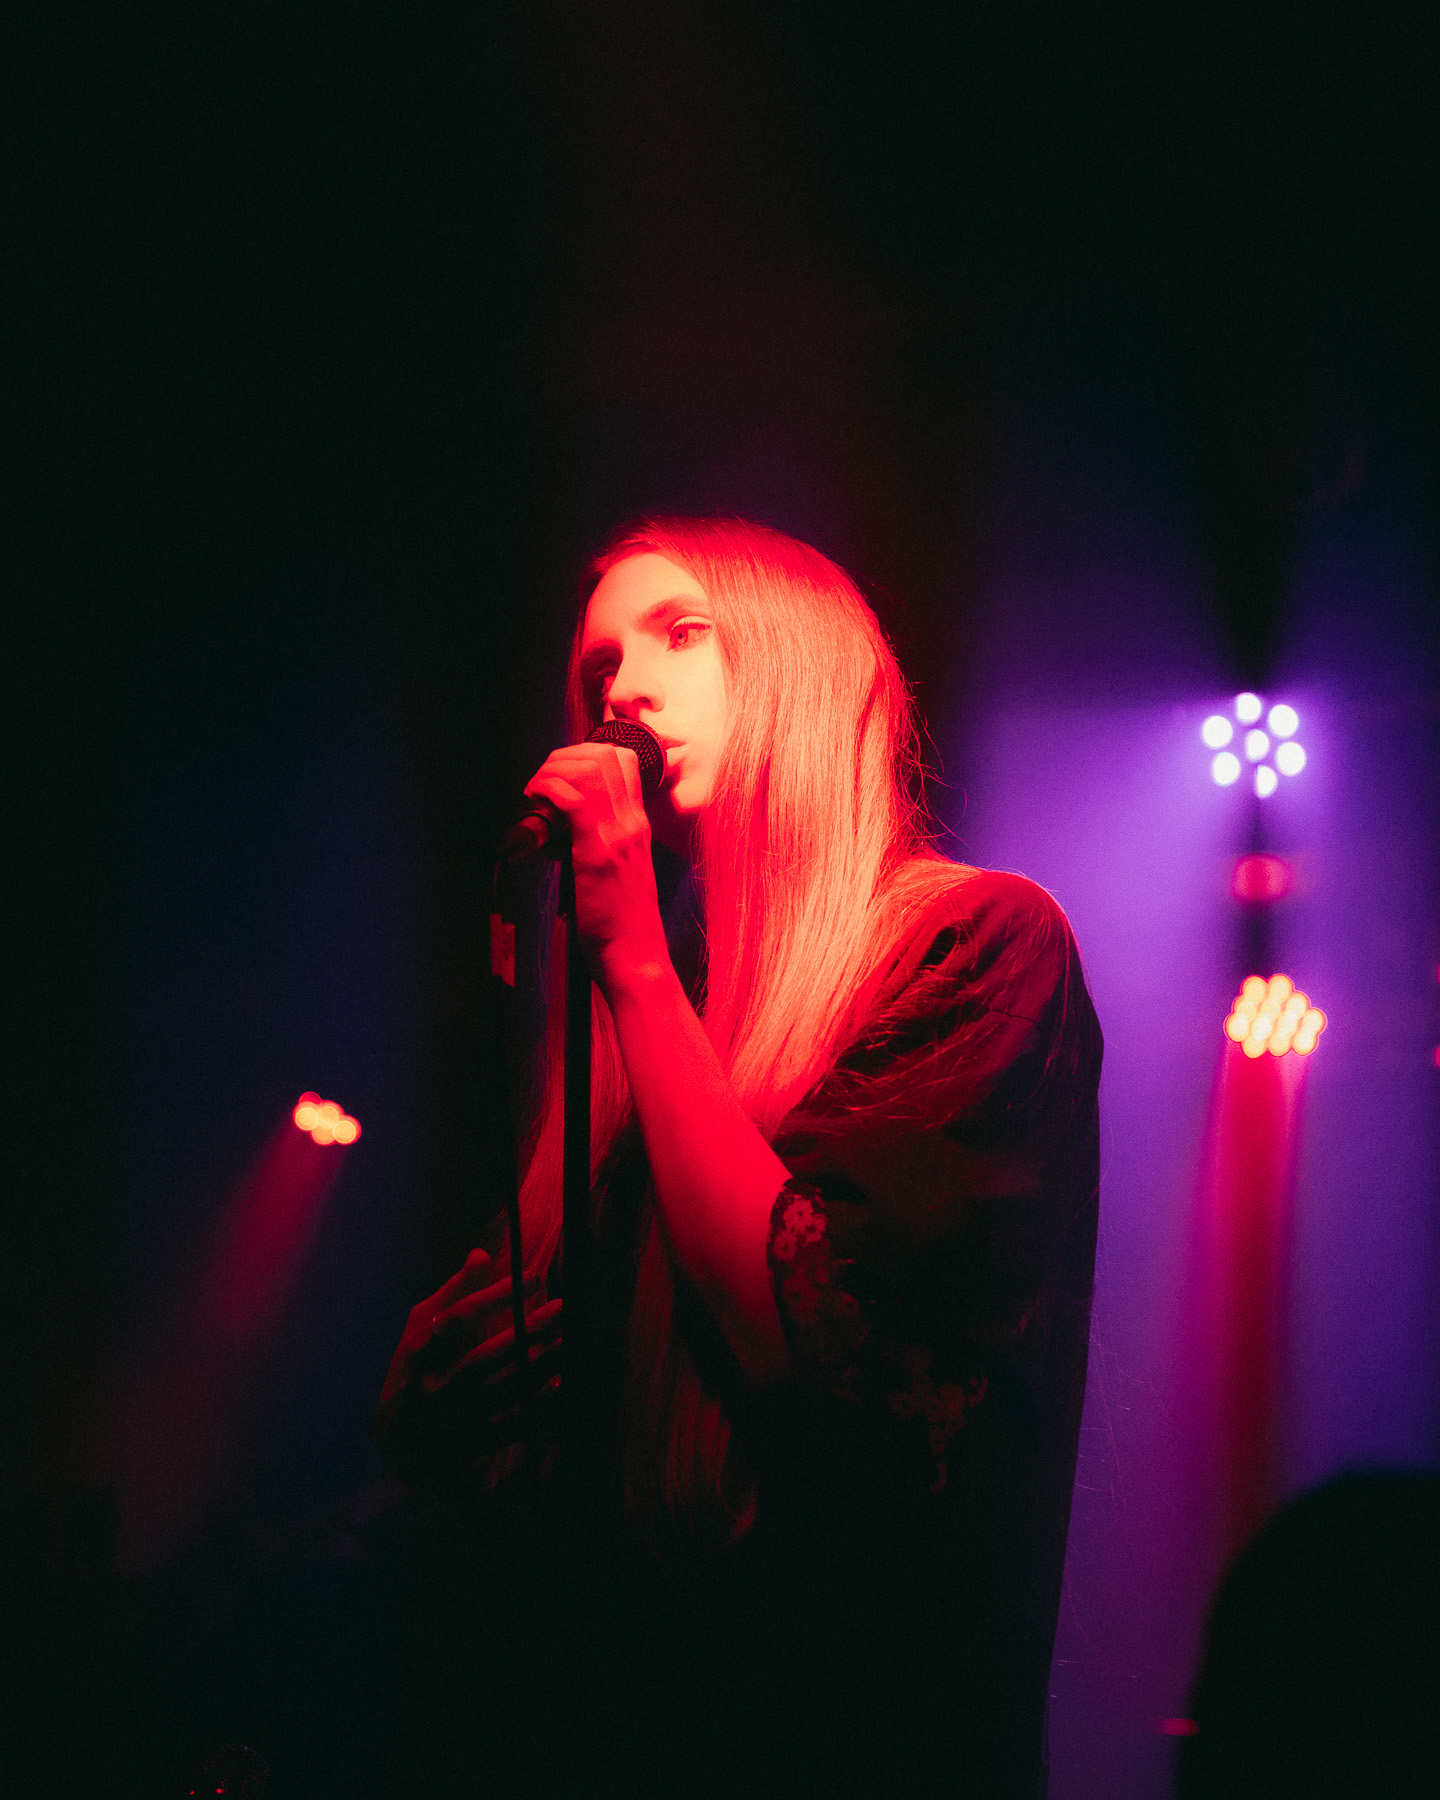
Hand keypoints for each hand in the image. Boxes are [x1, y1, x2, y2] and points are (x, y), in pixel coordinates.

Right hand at [375, 1249, 562, 1491]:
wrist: (398, 1444)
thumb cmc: (414, 1370)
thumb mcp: (420, 1330)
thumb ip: (451, 1293)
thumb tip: (482, 1254)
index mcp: (419, 1352)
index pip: (459, 1318)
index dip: (496, 1296)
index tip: (534, 1278)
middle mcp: (436, 1387)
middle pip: (486, 1358)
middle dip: (527, 1331)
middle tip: (563, 1306)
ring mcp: (457, 1419)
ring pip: (507, 1391)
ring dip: (544, 1366)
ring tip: (573, 1341)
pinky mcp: (477, 1444)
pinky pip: (517, 1426)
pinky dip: (543, 1407)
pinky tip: (567, 1384)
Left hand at [523, 742, 670, 993]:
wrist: (636, 956)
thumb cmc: (622, 923)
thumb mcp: (620, 871)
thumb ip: (602, 843)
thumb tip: (565, 830)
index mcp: (639, 825)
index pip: (625, 761)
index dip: (587, 752)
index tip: (562, 771)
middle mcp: (632, 823)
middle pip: (604, 756)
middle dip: (564, 755)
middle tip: (543, 779)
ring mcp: (618, 835)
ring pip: (588, 770)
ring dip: (552, 770)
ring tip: (536, 790)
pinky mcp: (597, 852)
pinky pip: (572, 800)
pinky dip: (547, 790)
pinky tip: (535, 802)